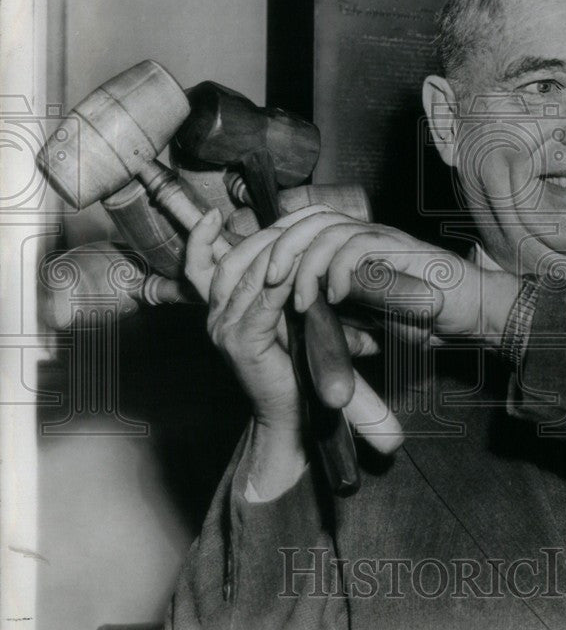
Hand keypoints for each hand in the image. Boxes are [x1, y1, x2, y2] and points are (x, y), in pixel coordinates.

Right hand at [185, 208, 380, 359]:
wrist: (288, 414)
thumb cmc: (292, 365)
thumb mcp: (280, 320)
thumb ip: (276, 292)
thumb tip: (294, 254)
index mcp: (218, 311)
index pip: (201, 266)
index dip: (202, 239)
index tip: (213, 215)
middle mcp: (215, 319)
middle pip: (230, 262)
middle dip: (261, 236)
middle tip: (290, 221)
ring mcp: (225, 331)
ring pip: (246, 276)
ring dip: (275, 252)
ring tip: (299, 236)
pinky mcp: (243, 343)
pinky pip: (264, 301)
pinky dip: (282, 280)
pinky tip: (299, 268)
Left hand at [262, 209, 519, 344]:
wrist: (474, 312)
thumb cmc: (429, 315)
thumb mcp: (373, 323)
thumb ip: (344, 319)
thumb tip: (308, 328)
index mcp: (356, 248)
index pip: (307, 228)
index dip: (279, 246)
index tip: (263, 282)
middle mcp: (367, 236)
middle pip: (311, 220)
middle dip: (282, 248)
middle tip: (270, 284)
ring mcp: (385, 240)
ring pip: (330, 229)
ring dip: (306, 263)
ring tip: (299, 297)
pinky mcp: (403, 251)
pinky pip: (360, 247)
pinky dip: (339, 270)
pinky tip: (335, 297)